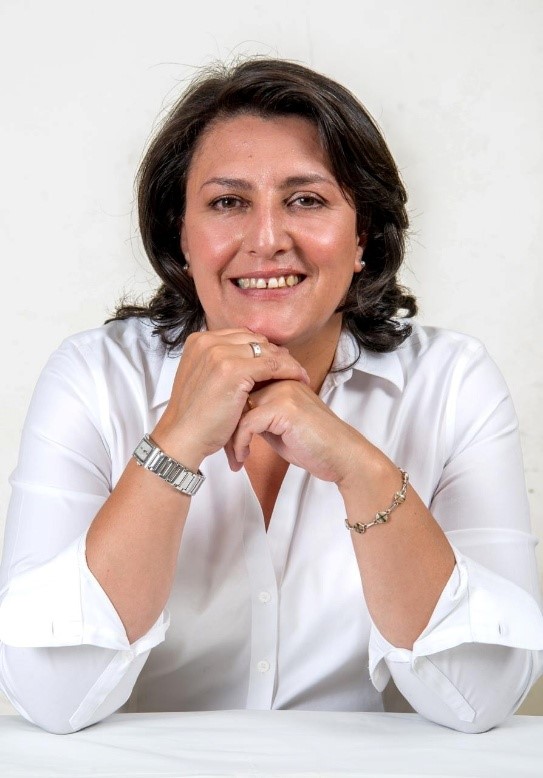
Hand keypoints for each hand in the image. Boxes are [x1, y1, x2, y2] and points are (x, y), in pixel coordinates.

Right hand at [152, 330, 309, 467]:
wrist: (183, 436)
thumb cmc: (195, 416)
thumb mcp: (205, 380)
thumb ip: (222, 364)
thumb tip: (253, 358)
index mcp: (199, 341)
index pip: (241, 336)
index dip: (262, 348)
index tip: (278, 361)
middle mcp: (208, 341)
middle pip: (255, 340)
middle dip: (276, 353)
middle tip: (293, 368)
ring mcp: (219, 353)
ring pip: (266, 350)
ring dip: (286, 361)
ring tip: (299, 374)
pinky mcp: (233, 369)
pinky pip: (272, 364)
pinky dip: (289, 370)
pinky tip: (299, 379)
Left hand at [228, 379, 368, 482]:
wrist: (342, 456)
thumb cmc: (314, 445)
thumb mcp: (279, 427)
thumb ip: (259, 417)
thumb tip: (233, 419)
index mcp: (282, 380)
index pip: (243, 388)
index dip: (231, 414)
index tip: (226, 439)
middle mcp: (282, 380)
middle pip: (238, 397)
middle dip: (227, 426)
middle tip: (226, 450)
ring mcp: (284, 392)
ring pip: (239, 410)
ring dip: (231, 437)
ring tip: (234, 457)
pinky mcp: (284, 408)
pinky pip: (247, 423)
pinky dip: (240, 443)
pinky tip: (243, 458)